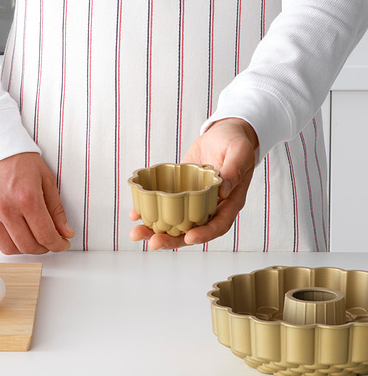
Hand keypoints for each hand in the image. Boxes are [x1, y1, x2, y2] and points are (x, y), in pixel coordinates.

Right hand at [0, 152, 73, 254]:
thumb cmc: (20, 160)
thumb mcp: (47, 180)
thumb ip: (56, 209)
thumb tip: (65, 232)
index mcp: (27, 198)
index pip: (46, 235)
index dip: (58, 244)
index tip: (62, 243)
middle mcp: (6, 208)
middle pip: (28, 246)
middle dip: (44, 248)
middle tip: (50, 241)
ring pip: (9, 249)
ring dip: (25, 249)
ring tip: (33, 239)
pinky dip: (7, 243)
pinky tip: (16, 234)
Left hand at [129, 118, 257, 248]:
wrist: (223, 132)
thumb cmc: (236, 141)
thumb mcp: (240, 152)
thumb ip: (234, 170)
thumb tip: (223, 190)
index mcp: (229, 201)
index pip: (218, 225)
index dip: (204, 234)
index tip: (189, 238)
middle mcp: (210, 206)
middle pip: (191, 230)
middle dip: (171, 239)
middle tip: (152, 243)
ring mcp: (193, 200)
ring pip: (175, 222)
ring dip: (155, 230)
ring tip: (136, 233)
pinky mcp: (179, 190)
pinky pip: (164, 204)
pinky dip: (149, 211)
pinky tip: (135, 214)